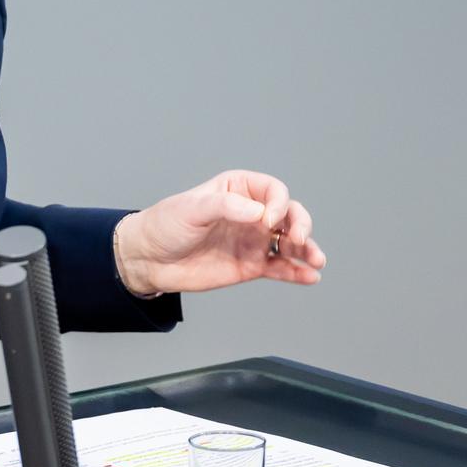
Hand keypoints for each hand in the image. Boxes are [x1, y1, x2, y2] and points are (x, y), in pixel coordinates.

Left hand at [116, 170, 324, 295]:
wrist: (149, 259)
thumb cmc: (166, 224)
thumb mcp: (192, 209)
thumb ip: (226, 207)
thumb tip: (259, 213)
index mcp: (238, 189)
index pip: (273, 191)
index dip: (279, 203)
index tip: (268, 219)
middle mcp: (252, 213)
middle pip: (289, 215)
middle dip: (301, 225)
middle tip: (299, 239)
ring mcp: (253, 240)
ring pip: (290, 243)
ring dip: (307, 249)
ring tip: (317, 261)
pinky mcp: (251, 266)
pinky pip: (280, 268)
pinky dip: (297, 272)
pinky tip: (310, 277)